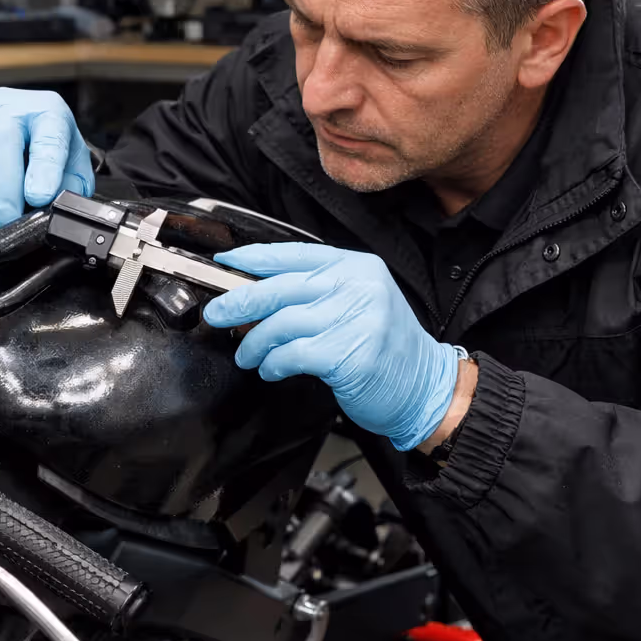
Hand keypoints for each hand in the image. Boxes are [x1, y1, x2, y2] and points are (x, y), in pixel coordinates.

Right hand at [0, 88, 94, 226]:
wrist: (24, 126)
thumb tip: (54, 210)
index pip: (48, 135)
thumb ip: (68, 190)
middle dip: (1, 187)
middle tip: (5, 219)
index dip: (43, 168)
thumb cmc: (46, 151)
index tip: (38, 197)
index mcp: (49, 113)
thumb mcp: (72, 170)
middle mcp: (10, 103)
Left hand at [203, 244, 462, 450]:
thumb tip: (256, 292)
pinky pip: (292, 354)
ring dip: (255, 343)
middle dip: (239, 301)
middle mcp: (356, 286)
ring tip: (248, 356)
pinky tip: (270, 369)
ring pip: (281, 323)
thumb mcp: (358, 303)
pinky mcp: (348, 353)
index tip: (224, 262)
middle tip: (216, 314)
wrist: (424, 387)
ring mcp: (354, 318)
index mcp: (356, 267)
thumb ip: (317, 291)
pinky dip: (273, 363)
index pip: (294, 253)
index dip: (253, 257)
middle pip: (280, 287)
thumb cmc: (385, 349)